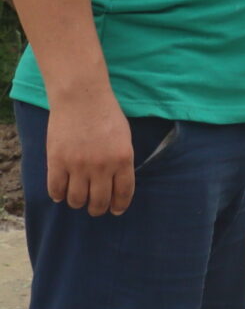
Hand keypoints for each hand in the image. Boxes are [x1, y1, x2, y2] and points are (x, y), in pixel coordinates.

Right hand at [45, 92, 135, 216]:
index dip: (119, 206)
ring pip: (76, 199)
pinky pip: (55, 189)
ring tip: (78, 200)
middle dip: (98, 209)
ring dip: (78, 203)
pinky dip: (58, 195)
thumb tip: (116, 183)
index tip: (116, 210)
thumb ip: (121, 161)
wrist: (81, 98)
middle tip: (95, 208)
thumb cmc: (106, 115)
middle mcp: (102, 166)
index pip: (123, 193)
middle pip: (99, 201)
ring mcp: (78, 165)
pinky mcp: (57, 161)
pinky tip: (60, 193)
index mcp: (123, 159)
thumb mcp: (124, 138)